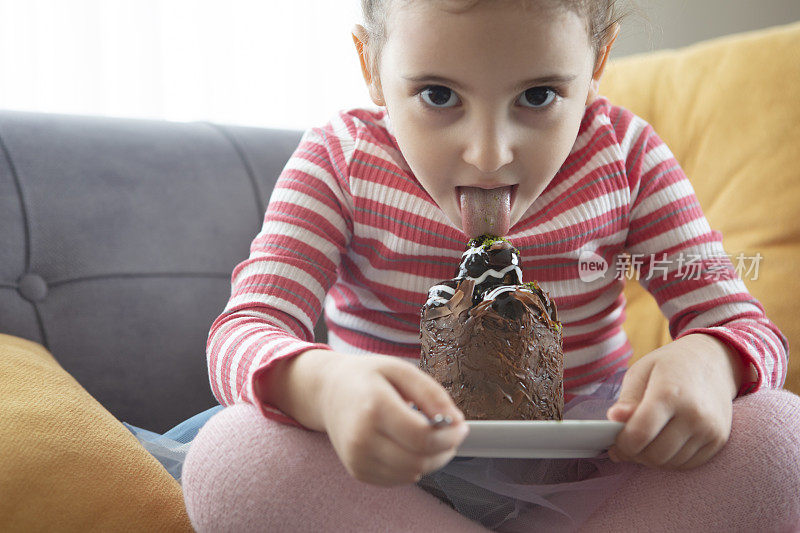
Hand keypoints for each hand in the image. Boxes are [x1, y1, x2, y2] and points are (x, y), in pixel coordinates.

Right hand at [318, 354, 468, 485]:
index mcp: (374, 407)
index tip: (460, 426)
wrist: (329, 392)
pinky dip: (413, 465)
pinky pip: (399, 478)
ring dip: (431, 460)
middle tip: (451, 434)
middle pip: (419, 460)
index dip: (449, 436)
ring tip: (429, 437)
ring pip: (411, 474)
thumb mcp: (400, 370)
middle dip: (445, 451)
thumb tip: (455, 421)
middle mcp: (361, 437)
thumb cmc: (367, 378)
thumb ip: (431, 394)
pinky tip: (409, 445)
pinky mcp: (358, 471)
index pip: (421, 437)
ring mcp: (357, 458)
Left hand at [606, 333, 742, 469]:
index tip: (614, 440)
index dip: (622, 443)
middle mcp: (694, 414)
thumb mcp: (641, 371)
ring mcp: (710, 429)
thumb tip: (614, 419)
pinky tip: (662, 443)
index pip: (640, 433)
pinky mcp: (719, 440)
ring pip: (671, 463)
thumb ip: (627, 399)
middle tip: (625, 444)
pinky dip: (670, 460)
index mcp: (670, 393)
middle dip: (634, 454)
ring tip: (643, 442)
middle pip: (655, 454)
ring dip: (651, 459)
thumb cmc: (670, 365)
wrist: (713, 361)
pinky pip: (687, 464)